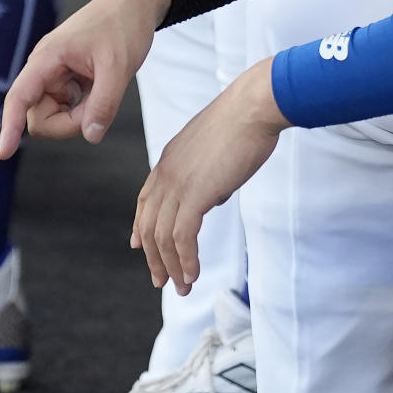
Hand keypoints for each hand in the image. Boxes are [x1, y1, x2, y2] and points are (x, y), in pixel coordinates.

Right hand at [0, 0, 171, 157]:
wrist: (138, 2)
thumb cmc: (125, 24)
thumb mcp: (119, 66)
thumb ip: (104, 103)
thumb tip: (91, 136)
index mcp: (48, 58)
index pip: (19, 97)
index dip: (9, 126)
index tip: (3, 153)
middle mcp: (46, 67)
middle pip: (40, 116)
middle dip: (69, 121)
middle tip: (100, 102)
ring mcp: (56, 73)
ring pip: (56, 114)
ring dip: (79, 113)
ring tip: (104, 88)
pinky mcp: (68, 77)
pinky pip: (69, 106)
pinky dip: (85, 106)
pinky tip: (101, 87)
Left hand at [132, 58, 289, 293]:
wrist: (254, 106)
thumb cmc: (245, 120)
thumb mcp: (216, 147)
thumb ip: (207, 173)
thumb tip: (213, 197)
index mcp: (169, 158)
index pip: (145, 199)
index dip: (140, 226)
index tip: (138, 246)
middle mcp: (166, 172)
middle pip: (149, 225)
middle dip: (154, 257)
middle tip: (162, 280)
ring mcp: (177, 183)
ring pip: (162, 237)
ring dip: (171, 266)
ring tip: (182, 286)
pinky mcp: (195, 194)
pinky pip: (182, 237)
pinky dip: (186, 260)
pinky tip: (193, 273)